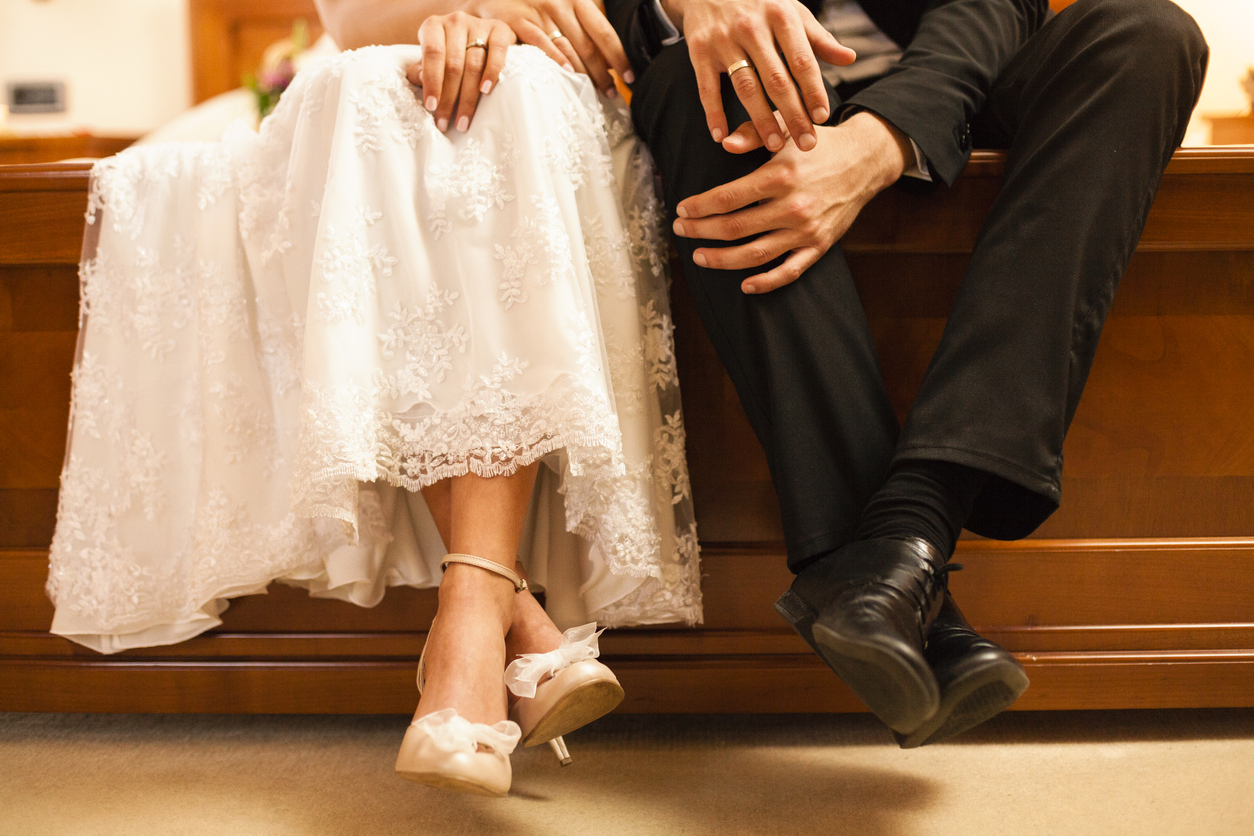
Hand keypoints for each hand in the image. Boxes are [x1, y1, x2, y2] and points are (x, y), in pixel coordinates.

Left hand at [408, 13, 516, 132]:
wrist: (482, 37)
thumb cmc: (452, 54)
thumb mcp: (433, 61)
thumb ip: (421, 70)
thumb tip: (418, 80)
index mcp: (433, 26)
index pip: (432, 54)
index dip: (432, 81)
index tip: (431, 107)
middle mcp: (455, 21)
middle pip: (453, 64)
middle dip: (449, 98)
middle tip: (445, 123)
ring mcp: (478, 24)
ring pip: (473, 64)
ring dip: (468, 97)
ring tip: (462, 121)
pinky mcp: (499, 29)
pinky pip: (496, 51)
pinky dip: (491, 72)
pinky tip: (485, 91)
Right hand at [476, 0, 633, 95]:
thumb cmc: (535, 5)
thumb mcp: (563, 5)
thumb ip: (585, 22)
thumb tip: (611, 53)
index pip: (604, 32)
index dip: (618, 55)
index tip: (630, 75)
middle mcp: (561, 3)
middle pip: (588, 45)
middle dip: (603, 72)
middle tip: (613, 93)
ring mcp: (539, 11)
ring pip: (568, 48)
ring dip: (585, 74)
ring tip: (597, 93)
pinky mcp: (519, 20)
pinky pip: (541, 44)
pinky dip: (556, 59)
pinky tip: (568, 74)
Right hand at [664, 0, 855, 152]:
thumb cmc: (759, 3)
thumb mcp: (791, 11)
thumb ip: (818, 38)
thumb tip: (849, 59)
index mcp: (781, 16)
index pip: (802, 60)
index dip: (813, 91)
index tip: (822, 117)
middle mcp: (752, 27)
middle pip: (776, 79)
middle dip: (793, 114)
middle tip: (806, 143)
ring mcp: (724, 39)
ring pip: (746, 87)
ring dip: (761, 119)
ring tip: (774, 144)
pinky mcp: (699, 50)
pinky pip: (707, 87)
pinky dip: (713, 113)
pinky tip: (721, 135)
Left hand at [671, 111, 912, 293]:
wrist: (865, 160)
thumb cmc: (818, 143)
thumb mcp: (786, 128)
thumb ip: (753, 133)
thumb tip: (723, 143)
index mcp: (780, 176)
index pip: (727, 198)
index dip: (698, 207)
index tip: (681, 209)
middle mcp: (792, 206)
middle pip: (734, 228)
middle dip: (701, 231)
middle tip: (681, 230)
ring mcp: (806, 230)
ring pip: (755, 254)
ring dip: (722, 260)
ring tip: (700, 257)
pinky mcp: (820, 246)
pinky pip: (790, 271)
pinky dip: (766, 282)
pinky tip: (745, 285)